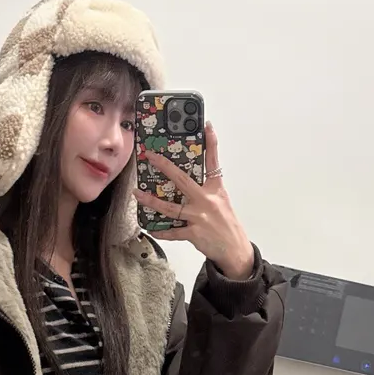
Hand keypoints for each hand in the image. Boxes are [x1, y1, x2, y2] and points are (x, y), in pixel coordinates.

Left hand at [135, 123, 254, 279]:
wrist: (235, 249)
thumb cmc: (226, 223)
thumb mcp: (221, 201)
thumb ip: (207, 189)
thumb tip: (186, 180)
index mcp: (216, 189)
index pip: (213, 162)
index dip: (211, 143)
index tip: (207, 126)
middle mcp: (207, 200)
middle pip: (183, 180)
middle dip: (165, 166)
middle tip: (151, 156)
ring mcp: (200, 217)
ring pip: (171, 208)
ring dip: (152, 201)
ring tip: (138, 193)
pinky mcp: (195, 234)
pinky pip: (173, 232)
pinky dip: (161, 231)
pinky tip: (150, 228)